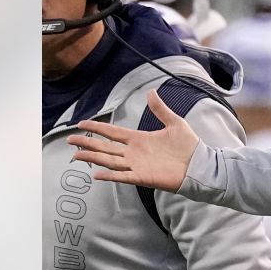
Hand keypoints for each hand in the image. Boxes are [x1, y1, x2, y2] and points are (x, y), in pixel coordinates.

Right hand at [66, 89, 197, 190]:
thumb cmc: (189, 146)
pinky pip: (123, 177)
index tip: (81, 124)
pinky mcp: (143, 177)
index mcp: (139, 139)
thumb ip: (160, 109)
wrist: (201, 165)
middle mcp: (134, 152)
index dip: (97, 128)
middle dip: (87, 143)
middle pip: (105, 147)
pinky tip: (96, 174)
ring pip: (109, 161)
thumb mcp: (174, 123)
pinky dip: (110, 176)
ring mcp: (137, 165)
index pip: (112, 132)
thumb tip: (151, 92)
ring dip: (93, 157)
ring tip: (76, 154)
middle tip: (69, 140)